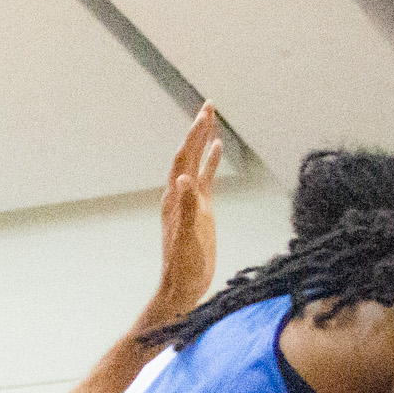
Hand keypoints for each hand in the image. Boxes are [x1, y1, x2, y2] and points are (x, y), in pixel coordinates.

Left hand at [146, 103, 220, 324]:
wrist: (182, 287)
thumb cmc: (183, 267)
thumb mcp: (187, 238)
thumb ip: (186, 209)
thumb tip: (184, 179)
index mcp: (176, 198)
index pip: (183, 158)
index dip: (193, 136)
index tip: (204, 115)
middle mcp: (180, 194)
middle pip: (188, 154)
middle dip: (198, 129)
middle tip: (209, 106)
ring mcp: (191, 201)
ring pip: (196, 162)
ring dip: (203, 140)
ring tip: (211, 118)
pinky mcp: (202, 209)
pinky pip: (206, 178)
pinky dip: (211, 161)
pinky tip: (217, 149)